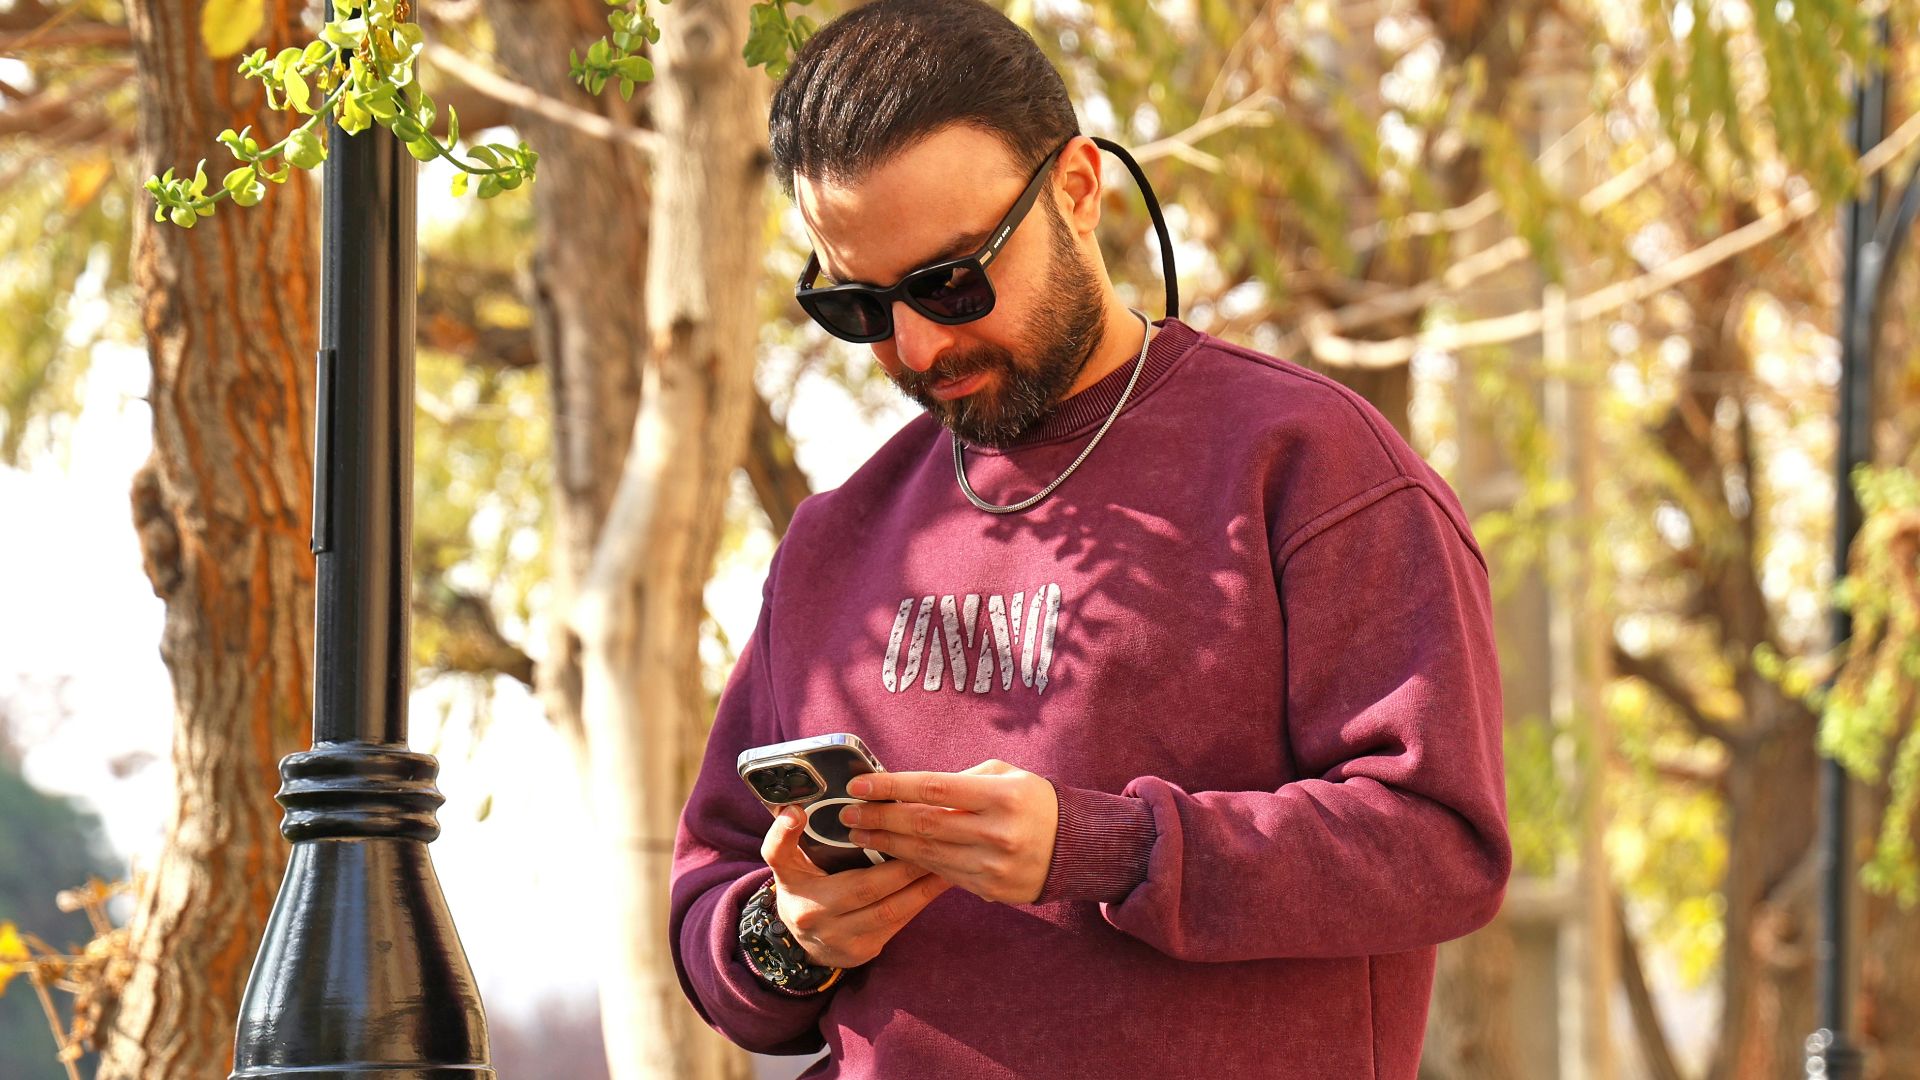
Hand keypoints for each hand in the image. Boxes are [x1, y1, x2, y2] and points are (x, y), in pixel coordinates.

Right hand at [759, 803, 951, 968]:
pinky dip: (920, 901)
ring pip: (889, 910)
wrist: (806, 944)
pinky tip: (940, 882)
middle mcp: (815, 914)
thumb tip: (796, 809)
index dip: (790, 835)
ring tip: (946, 860)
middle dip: (902, 864)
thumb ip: (787, 837)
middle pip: (864, 887)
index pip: (782, 857)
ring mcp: (841, 937)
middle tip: (932, 839)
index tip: (817, 816)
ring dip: (922, 885)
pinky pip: (898, 924)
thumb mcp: (789, 864)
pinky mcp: (863, 950)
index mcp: (793, 883)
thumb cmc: (804, 889)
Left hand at [839, 759, 1058, 904]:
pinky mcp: (989, 889)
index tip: (858, 784)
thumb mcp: (1007, 776)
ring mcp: (993, 864)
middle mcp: (996, 831)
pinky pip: (941, 874)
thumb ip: (962, 780)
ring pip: (926, 854)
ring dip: (887, 844)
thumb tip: (911, 789)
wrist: (1076, 848)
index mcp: (1001, 796)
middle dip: (879, 818)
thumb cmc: (1035, 802)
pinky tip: (891, 855)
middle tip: (847, 813)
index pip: (933, 788)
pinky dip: (912, 863)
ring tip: (859, 834)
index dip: (891, 786)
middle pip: (923, 823)